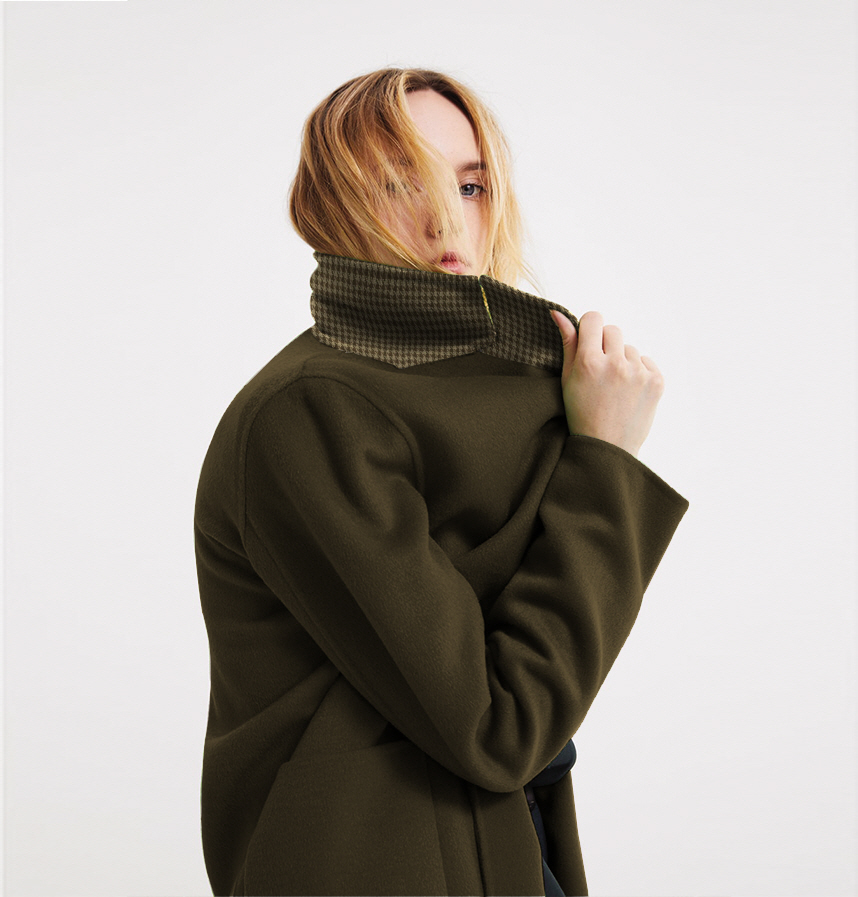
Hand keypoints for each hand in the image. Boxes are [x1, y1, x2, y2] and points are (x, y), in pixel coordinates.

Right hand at [550, 310, 664, 456]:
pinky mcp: (656, 381)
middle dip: (605, 345)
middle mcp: (615, 364)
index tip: (588, 343)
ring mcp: (638, 373)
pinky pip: (646, 361)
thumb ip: (567, 343)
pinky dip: (638, 372)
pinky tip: (628, 392)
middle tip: (600, 371)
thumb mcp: (567, 379)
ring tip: (614, 387)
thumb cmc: (581, 413)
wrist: (607, 448)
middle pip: (613, 330)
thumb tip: (558, 313)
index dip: (589, 329)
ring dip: (622, 360)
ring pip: (629, 348)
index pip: (594, 319)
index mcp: (589, 362)